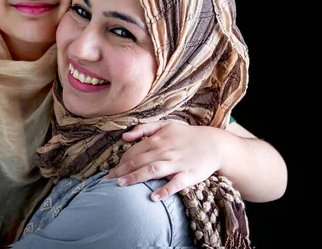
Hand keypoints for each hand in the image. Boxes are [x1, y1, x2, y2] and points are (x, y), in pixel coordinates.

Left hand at [105, 121, 227, 200]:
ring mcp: (177, 163)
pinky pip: (175, 183)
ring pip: (152, 169)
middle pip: (139, 161)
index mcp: (158, 139)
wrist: (214, 144)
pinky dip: (164, 190)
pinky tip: (154, 197)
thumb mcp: (166, 125)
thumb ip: (144, 128)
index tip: (110, 173)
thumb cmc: (187, 136)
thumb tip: (124, 137)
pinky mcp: (189, 174)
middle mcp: (165, 150)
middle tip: (107, 181)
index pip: (134, 151)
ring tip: (122, 185)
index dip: (120, 162)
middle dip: (121, 171)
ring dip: (136, 177)